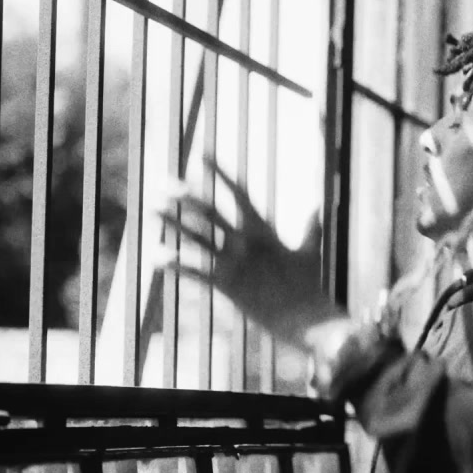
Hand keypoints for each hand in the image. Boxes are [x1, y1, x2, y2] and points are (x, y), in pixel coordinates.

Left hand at [156, 156, 342, 344]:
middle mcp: (245, 242)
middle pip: (210, 212)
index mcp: (263, 229)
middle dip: (186, 196)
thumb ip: (312, 227)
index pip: (238, 193)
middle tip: (164, 182)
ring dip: (172, 223)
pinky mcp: (226, 285)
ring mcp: (234, 263)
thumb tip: (320, 205)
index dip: (220, 173)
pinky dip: (175, 264)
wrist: (304, 316)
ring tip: (152, 209)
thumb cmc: (309, 284)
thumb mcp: (312, 251)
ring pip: (197, 238)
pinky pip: (195, 272)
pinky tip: (155, 256)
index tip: (202, 155)